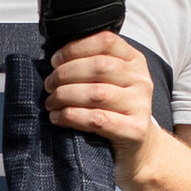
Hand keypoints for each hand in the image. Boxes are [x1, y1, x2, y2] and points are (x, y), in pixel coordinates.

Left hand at [42, 32, 156, 175]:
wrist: (136, 149)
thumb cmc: (115, 111)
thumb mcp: (110, 82)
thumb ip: (91, 66)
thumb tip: (55, 59)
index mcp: (134, 61)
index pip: (106, 41)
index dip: (76, 48)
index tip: (55, 61)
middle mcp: (141, 80)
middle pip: (99, 66)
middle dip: (66, 74)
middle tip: (49, 85)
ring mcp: (140, 105)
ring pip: (96, 93)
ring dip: (65, 96)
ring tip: (51, 103)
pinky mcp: (135, 129)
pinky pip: (97, 119)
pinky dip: (72, 117)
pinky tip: (59, 118)